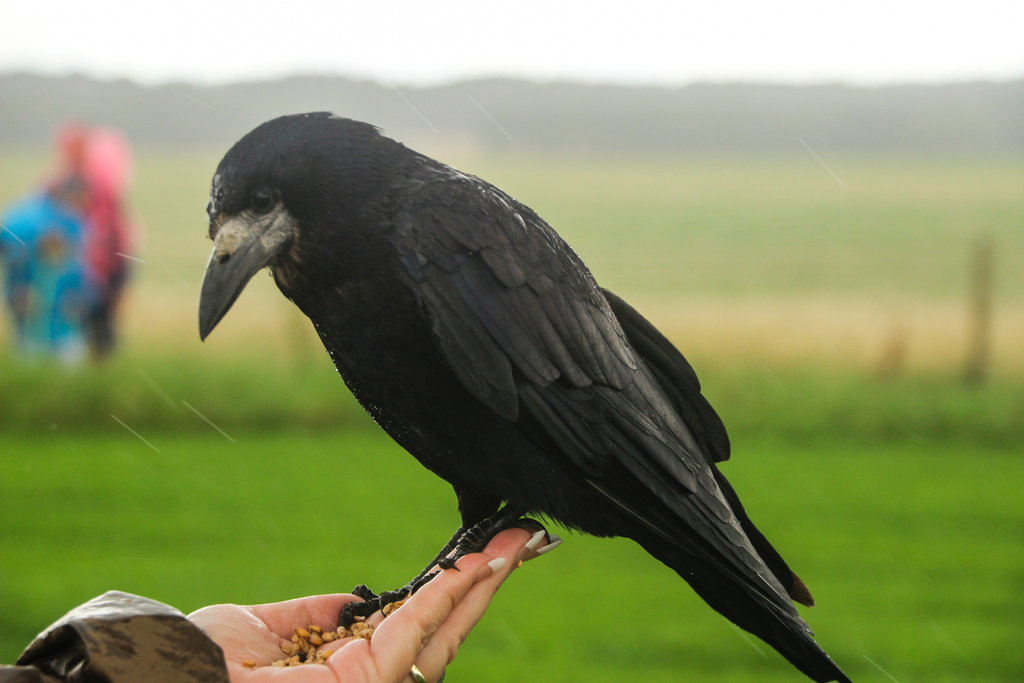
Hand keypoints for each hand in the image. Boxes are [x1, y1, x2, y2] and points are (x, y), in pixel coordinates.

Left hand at [189, 527, 546, 681]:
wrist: (165, 672)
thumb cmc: (201, 662)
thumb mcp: (268, 628)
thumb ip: (316, 616)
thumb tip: (355, 603)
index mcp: (345, 670)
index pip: (414, 628)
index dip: (452, 592)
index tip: (481, 554)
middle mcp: (366, 679)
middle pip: (443, 631)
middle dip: (485, 584)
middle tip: (523, 539)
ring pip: (443, 633)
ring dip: (482, 584)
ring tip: (516, 544)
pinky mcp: (366, 682)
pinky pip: (416, 632)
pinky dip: (448, 595)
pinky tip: (473, 564)